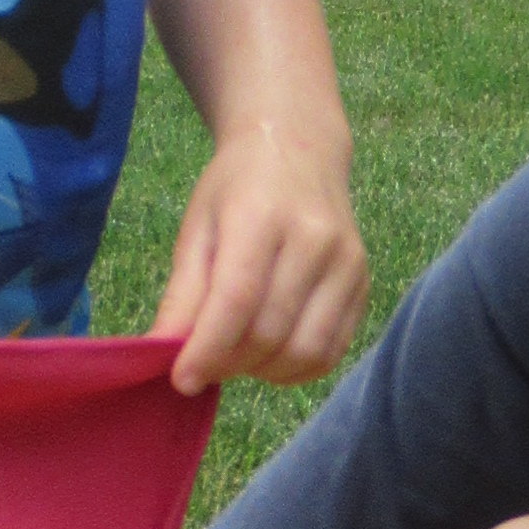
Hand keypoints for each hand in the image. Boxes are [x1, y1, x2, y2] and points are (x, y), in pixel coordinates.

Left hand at [152, 122, 366, 397]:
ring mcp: (348, 263)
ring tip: (237, 355)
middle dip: (230, 363)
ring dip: (263, 371)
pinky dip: (295, 369)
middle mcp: (316, 239)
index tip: (180, 379)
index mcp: (263, 215)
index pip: (238, 299)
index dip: (207, 349)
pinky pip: (331, 352)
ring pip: (306, 352)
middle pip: (271, 332)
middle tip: (204, 362)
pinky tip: (270, 355)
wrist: (300, 149)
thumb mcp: (197, 227)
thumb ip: (183, 293)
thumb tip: (163, 353)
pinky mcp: (364, 284)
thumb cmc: (237, 188)